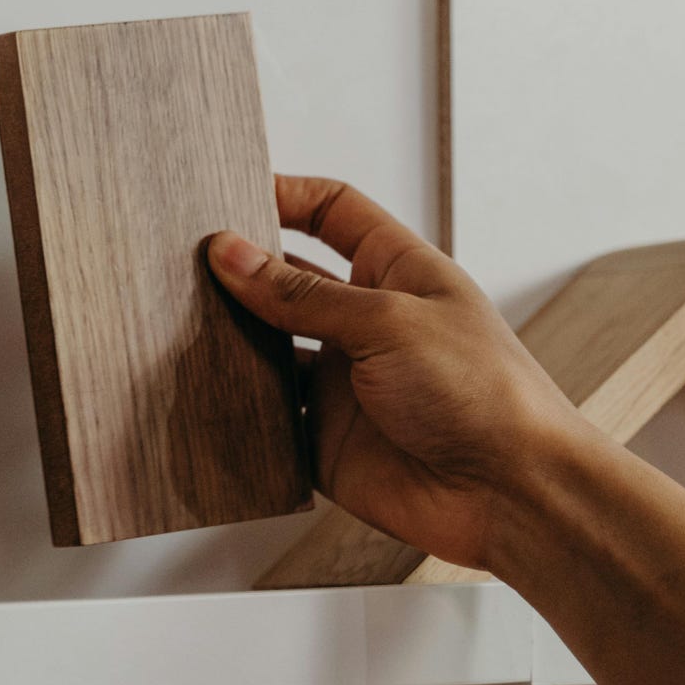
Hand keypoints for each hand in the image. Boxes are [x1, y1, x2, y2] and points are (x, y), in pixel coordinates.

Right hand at [207, 175, 583, 571]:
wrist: (509, 492)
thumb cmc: (482, 391)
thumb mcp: (388, 321)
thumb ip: (304, 294)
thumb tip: (232, 254)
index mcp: (396, 272)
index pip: (332, 213)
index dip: (284, 196)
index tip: (228, 192)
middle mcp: (366, 323)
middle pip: (288, 281)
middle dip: (241, 270)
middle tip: (181, 262)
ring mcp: (342, 382)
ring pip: (267, 350)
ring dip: (230, 341)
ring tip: (175, 323)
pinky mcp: (324, 440)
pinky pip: (267, 420)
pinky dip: (236, 410)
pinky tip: (201, 393)